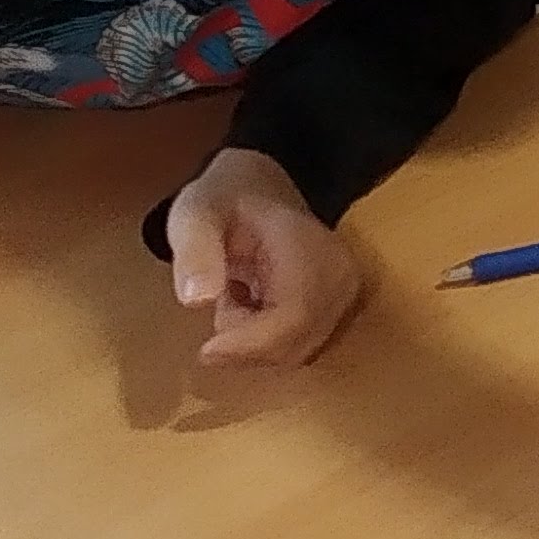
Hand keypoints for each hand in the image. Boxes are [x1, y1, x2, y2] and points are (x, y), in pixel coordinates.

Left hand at [165, 147, 365, 366]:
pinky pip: (301, 346)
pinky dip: (267, 342)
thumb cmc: (226, 201)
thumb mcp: (195, 215)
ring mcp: (343, 293)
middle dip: (247, 345)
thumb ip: (195, 253)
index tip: (206, 350)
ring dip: (255, 343)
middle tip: (220, 305)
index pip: (296, 315)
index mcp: (310, 247)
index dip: (253, 343)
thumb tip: (196, 300)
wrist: (261, 186)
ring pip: (299, 351)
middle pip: (299, 343)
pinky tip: (252, 309)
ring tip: (236, 298)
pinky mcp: (337, 308)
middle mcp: (339, 275)